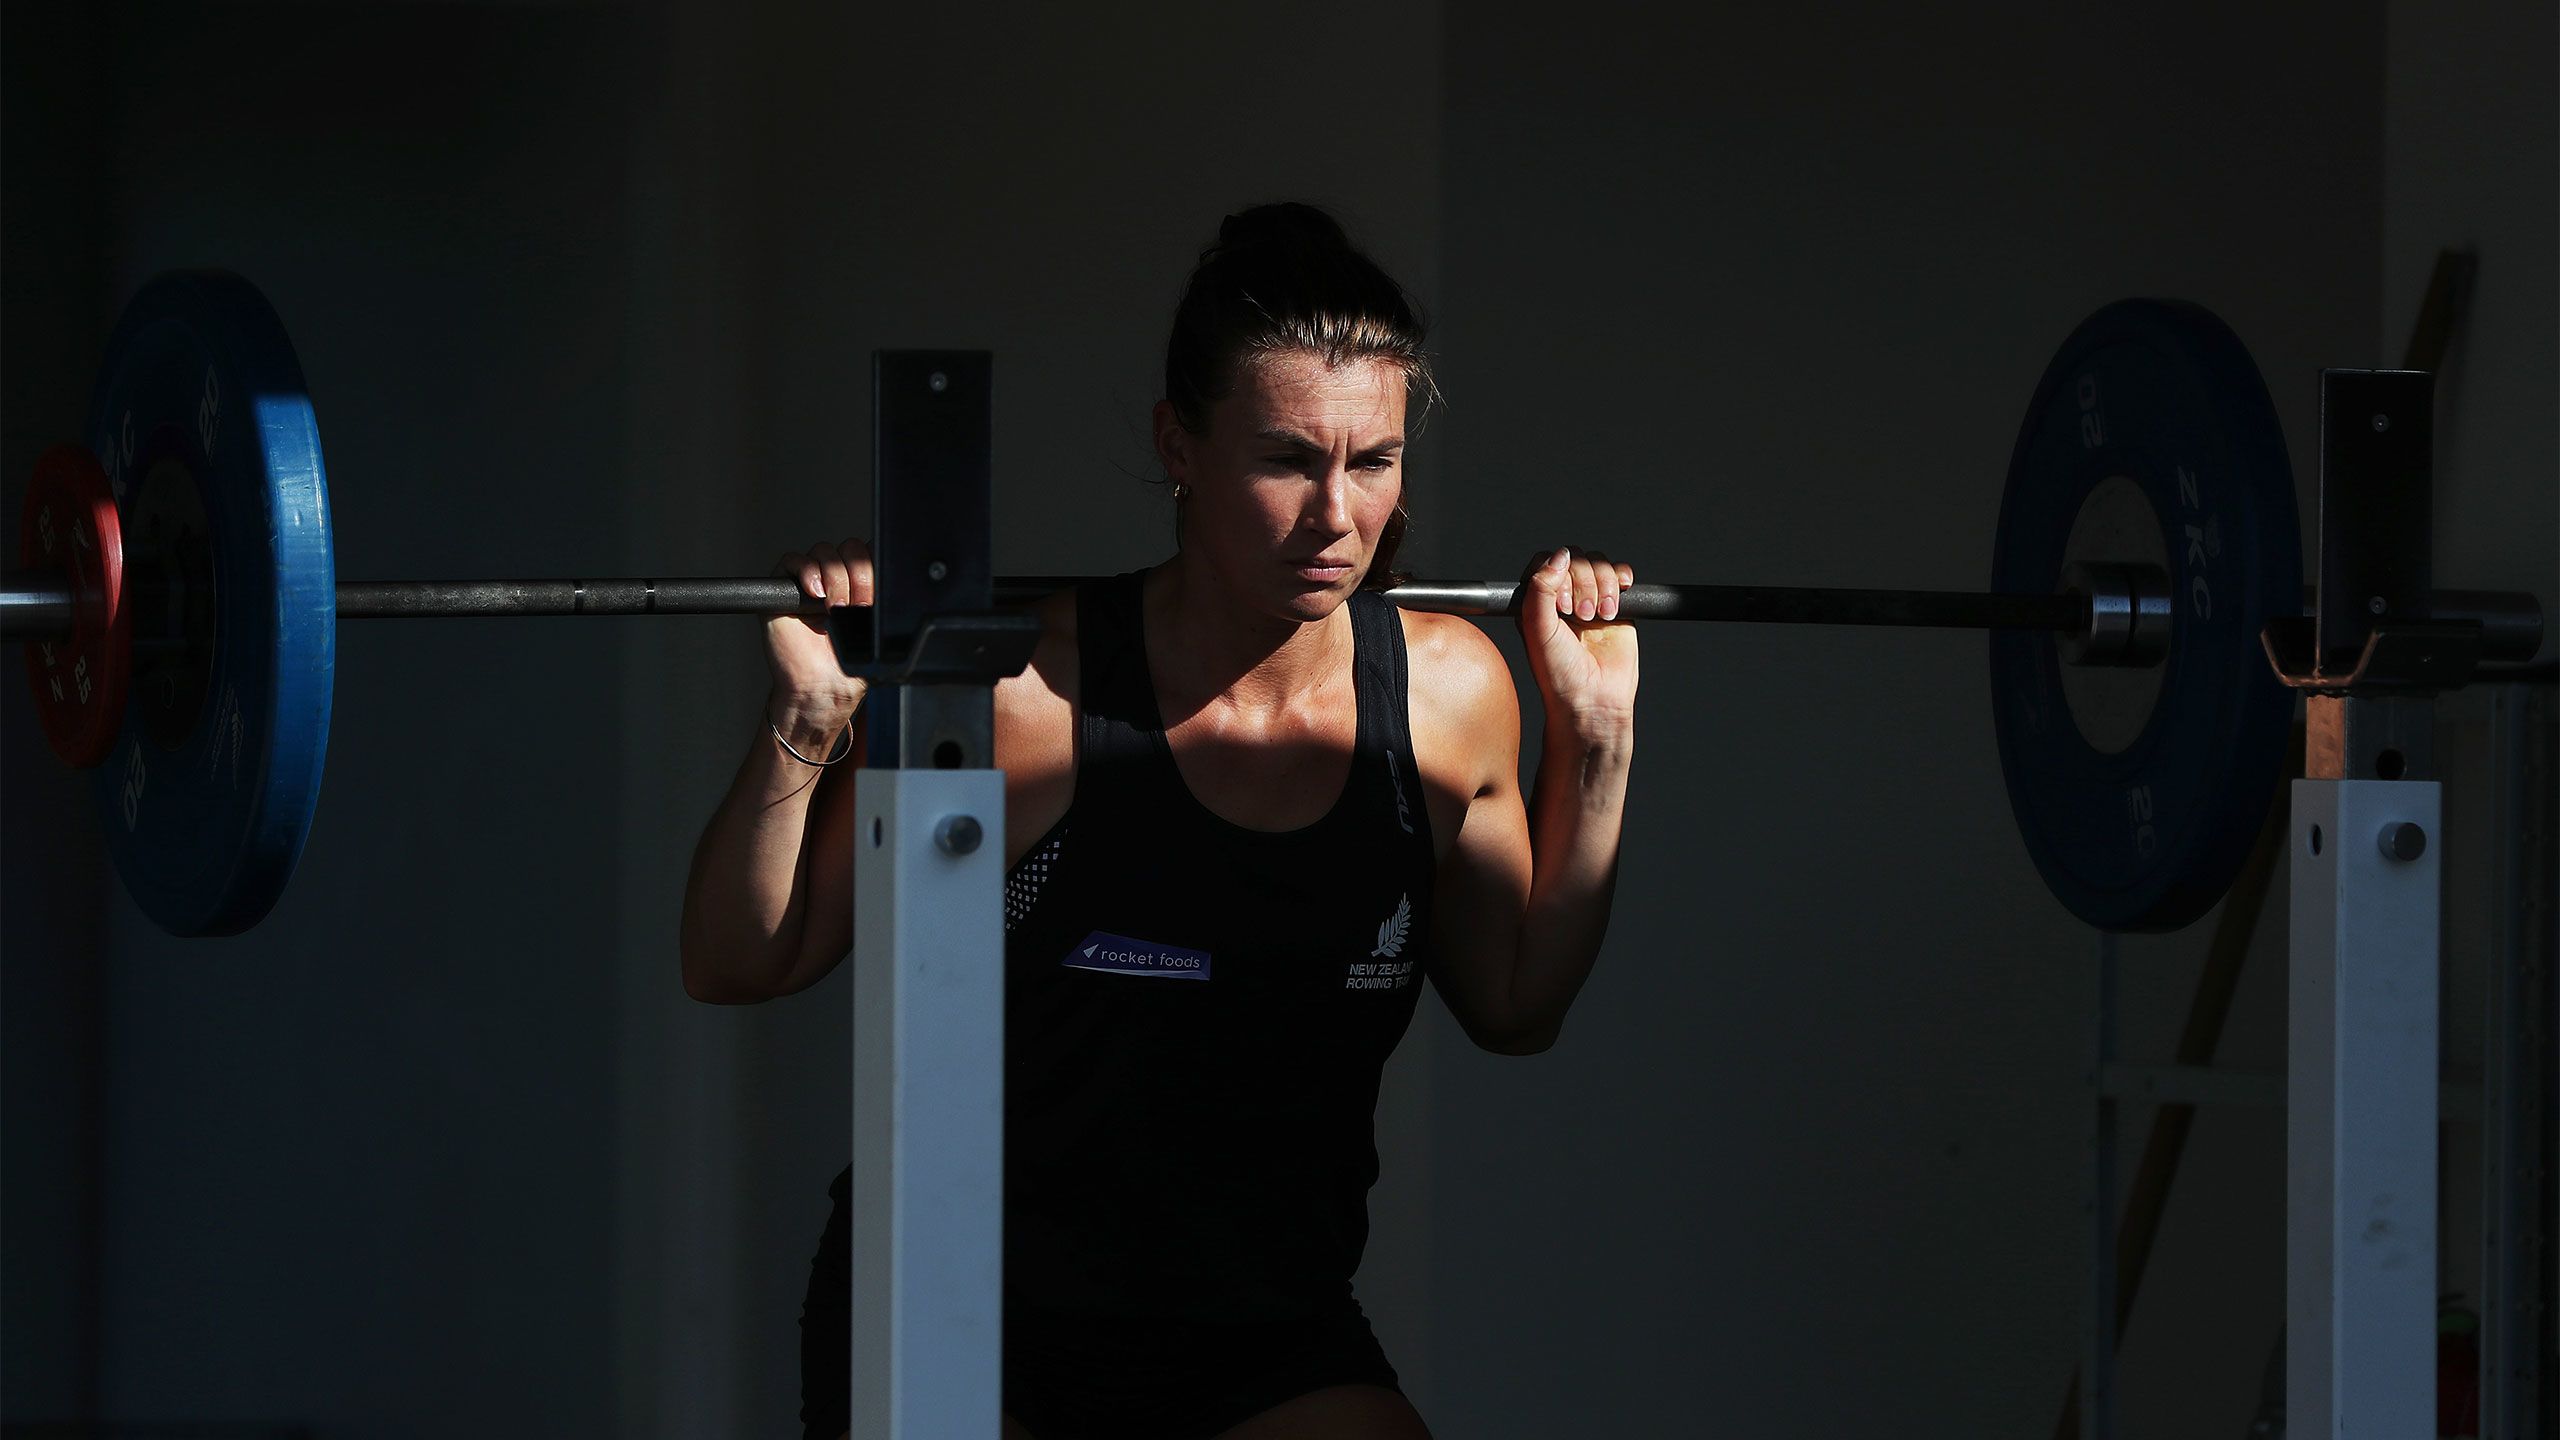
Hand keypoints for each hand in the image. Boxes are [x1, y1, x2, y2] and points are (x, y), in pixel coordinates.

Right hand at [764, 538, 871, 737]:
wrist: (820, 689)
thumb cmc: (845, 667)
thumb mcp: (876, 632)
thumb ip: (883, 604)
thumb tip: (898, 582)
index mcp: (859, 587)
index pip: (869, 552)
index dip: (874, 563)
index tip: (877, 591)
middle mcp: (834, 580)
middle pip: (849, 548)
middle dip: (858, 574)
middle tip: (858, 606)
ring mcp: (808, 583)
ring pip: (824, 551)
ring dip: (835, 577)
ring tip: (834, 608)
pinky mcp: (782, 589)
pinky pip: (792, 560)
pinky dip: (805, 570)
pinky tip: (815, 593)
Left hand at [1518, 547, 1638, 742]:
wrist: (1593, 698)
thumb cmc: (1559, 672)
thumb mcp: (1538, 628)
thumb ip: (1541, 588)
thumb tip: (1560, 555)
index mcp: (1537, 600)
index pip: (1545, 561)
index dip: (1556, 572)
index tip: (1562, 602)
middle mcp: (1564, 596)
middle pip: (1575, 558)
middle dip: (1582, 583)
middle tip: (1580, 616)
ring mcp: (1591, 598)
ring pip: (1598, 563)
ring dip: (1602, 585)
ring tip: (1599, 616)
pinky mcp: (1617, 605)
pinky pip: (1620, 574)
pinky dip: (1621, 579)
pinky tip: (1618, 599)